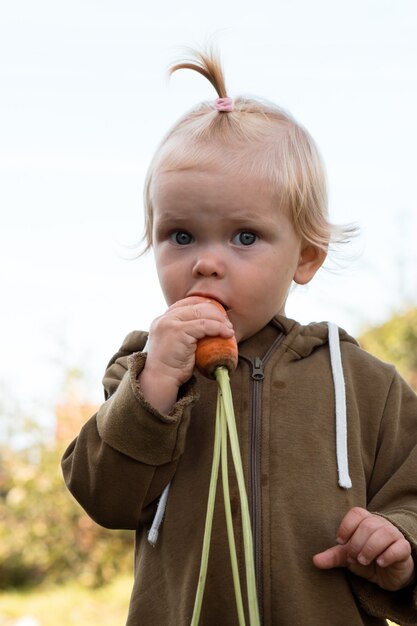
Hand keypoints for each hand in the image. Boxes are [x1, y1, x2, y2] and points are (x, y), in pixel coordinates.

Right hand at [138, 297, 234, 412]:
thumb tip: (208, 329)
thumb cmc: (171, 366)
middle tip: (227, 323)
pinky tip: (227, 334)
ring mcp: (170, 323)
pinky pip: (204, 325)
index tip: (219, 315)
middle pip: (196, 306)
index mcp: (162, 319)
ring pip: (202, 313)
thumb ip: (185, 333)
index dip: (206, 306)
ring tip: (229, 329)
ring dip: (220, 320)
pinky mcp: (178, 331)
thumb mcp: (176, 344)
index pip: (187, 303)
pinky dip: (219, 328)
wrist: (160, 379)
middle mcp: (165, 318)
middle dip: (216, 313)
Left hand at [313, 507, 414, 590]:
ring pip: (384, 533)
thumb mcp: (348, 557)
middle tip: (353, 558)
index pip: (356, 513)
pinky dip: (388, 554)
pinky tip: (380, 563)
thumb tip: (315, 560)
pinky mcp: (404, 549)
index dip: (346, 526)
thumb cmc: (367, 559)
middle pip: (368, 525)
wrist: (388, 574)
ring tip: (363, 561)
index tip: (340, 542)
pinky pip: (399, 547)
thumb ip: (334, 556)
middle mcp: (380, 524)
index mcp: (365, 521)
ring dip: (370, 548)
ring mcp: (394, 535)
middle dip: (357, 543)